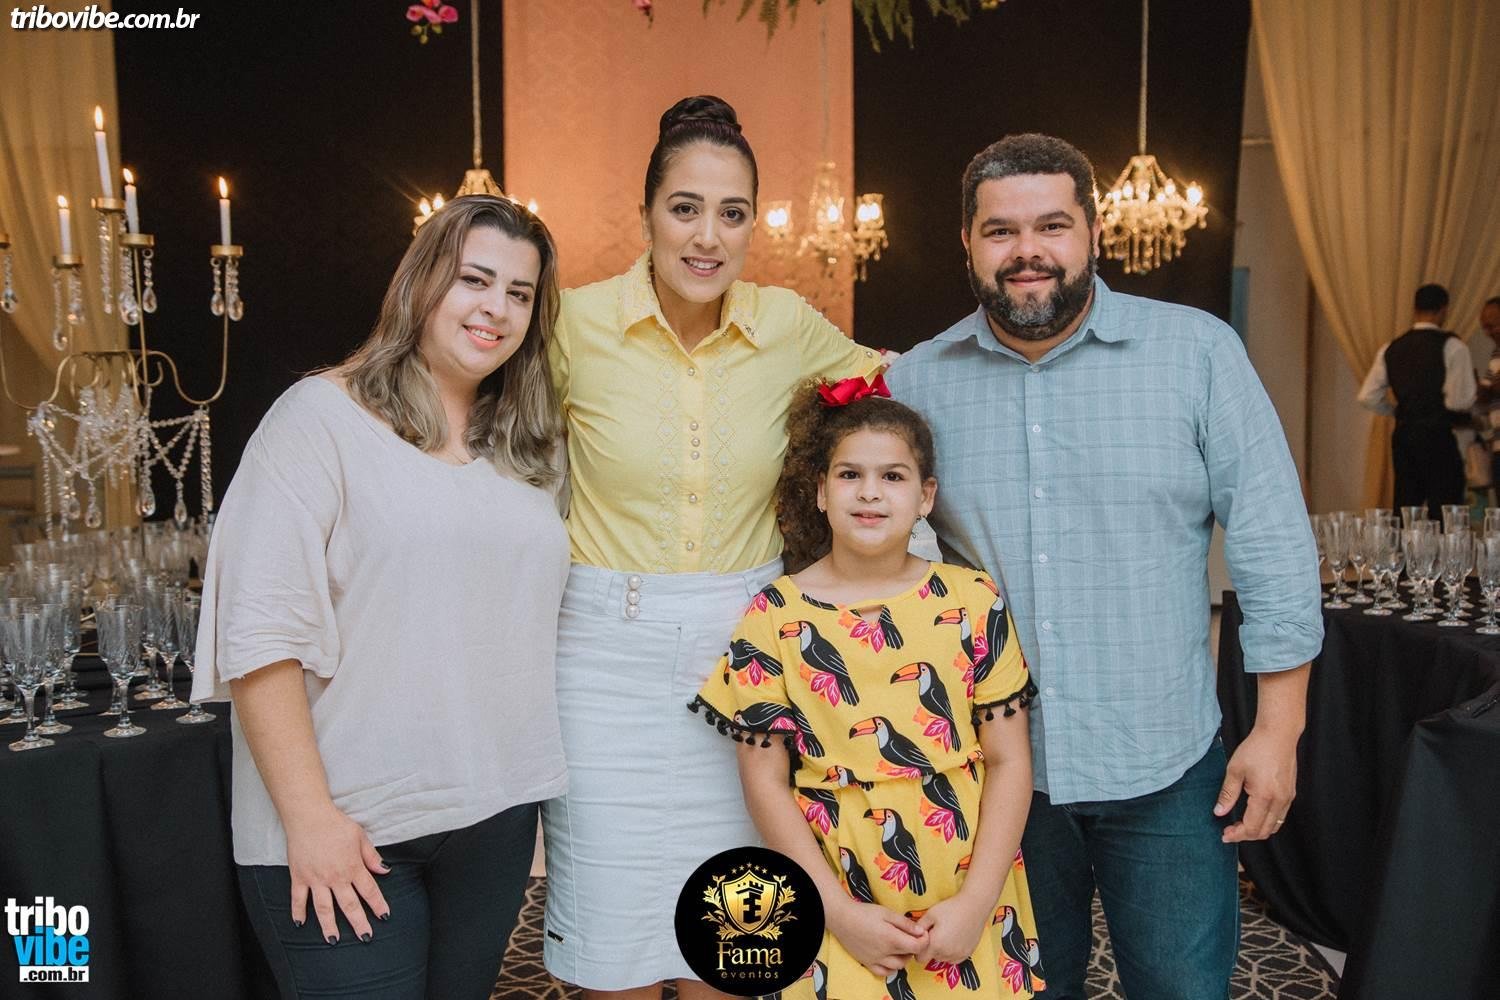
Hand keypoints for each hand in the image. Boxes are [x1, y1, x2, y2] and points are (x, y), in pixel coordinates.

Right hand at [284, 803, 390, 942]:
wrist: (309, 816)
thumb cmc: (336, 824)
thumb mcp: (360, 837)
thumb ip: (372, 856)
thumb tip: (385, 870)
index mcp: (352, 866)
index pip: (369, 890)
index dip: (378, 904)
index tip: (385, 916)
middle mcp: (335, 876)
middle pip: (349, 905)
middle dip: (359, 923)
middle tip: (366, 937)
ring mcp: (315, 879)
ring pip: (324, 908)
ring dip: (329, 925)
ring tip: (334, 940)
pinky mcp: (298, 877)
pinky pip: (298, 898)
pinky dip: (298, 912)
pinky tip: (300, 924)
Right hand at [827, 897, 926, 978]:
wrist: (842, 918)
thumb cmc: (864, 912)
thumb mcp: (887, 912)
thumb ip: (905, 923)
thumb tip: (921, 931)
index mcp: (892, 938)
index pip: (917, 947)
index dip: (924, 940)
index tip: (922, 933)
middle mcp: (885, 953)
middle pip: (909, 957)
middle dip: (913, 948)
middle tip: (910, 937)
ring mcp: (876, 960)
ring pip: (898, 966)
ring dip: (903, 958)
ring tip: (899, 946)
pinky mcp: (867, 962)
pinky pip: (883, 973)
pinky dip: (890, 968)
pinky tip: (889, 958)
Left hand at [913, 890, 990, 965]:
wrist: (974, 906)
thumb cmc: (951, 908)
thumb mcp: (930, 914)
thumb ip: (919, 927)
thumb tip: (913, 936)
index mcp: (936, 945)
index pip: (920, 958)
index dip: (919, 949)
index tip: (923, 938)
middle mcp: (947, 953)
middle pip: (932, 958)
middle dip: (930, 948)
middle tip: (935, 932)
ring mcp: (959, 955)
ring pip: (943, 959)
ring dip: (941, 951)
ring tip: (946, 934)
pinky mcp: (967, 954)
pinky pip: (954, 958)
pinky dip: (951, 952)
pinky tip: (954, 938)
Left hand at [1215, 728, 1298, 842]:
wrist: (1279, 735)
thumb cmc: (1256, 748)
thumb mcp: (1235, 770)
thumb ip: (1227, 794)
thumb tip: (1219, 812)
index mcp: (1264, 796)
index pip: (1251, 827)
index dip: (1237, 835)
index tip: (1224, 835)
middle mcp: (1280, 801)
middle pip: (1264, 831)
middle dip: (1246, 836)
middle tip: (1229, 831)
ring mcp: (1288, 798)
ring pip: (1274, 826)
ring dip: (1257, 830)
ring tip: (1240, 825)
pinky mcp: (1290, 794)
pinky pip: (1280, 816)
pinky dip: (1267, 822)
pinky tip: (1254, 815)